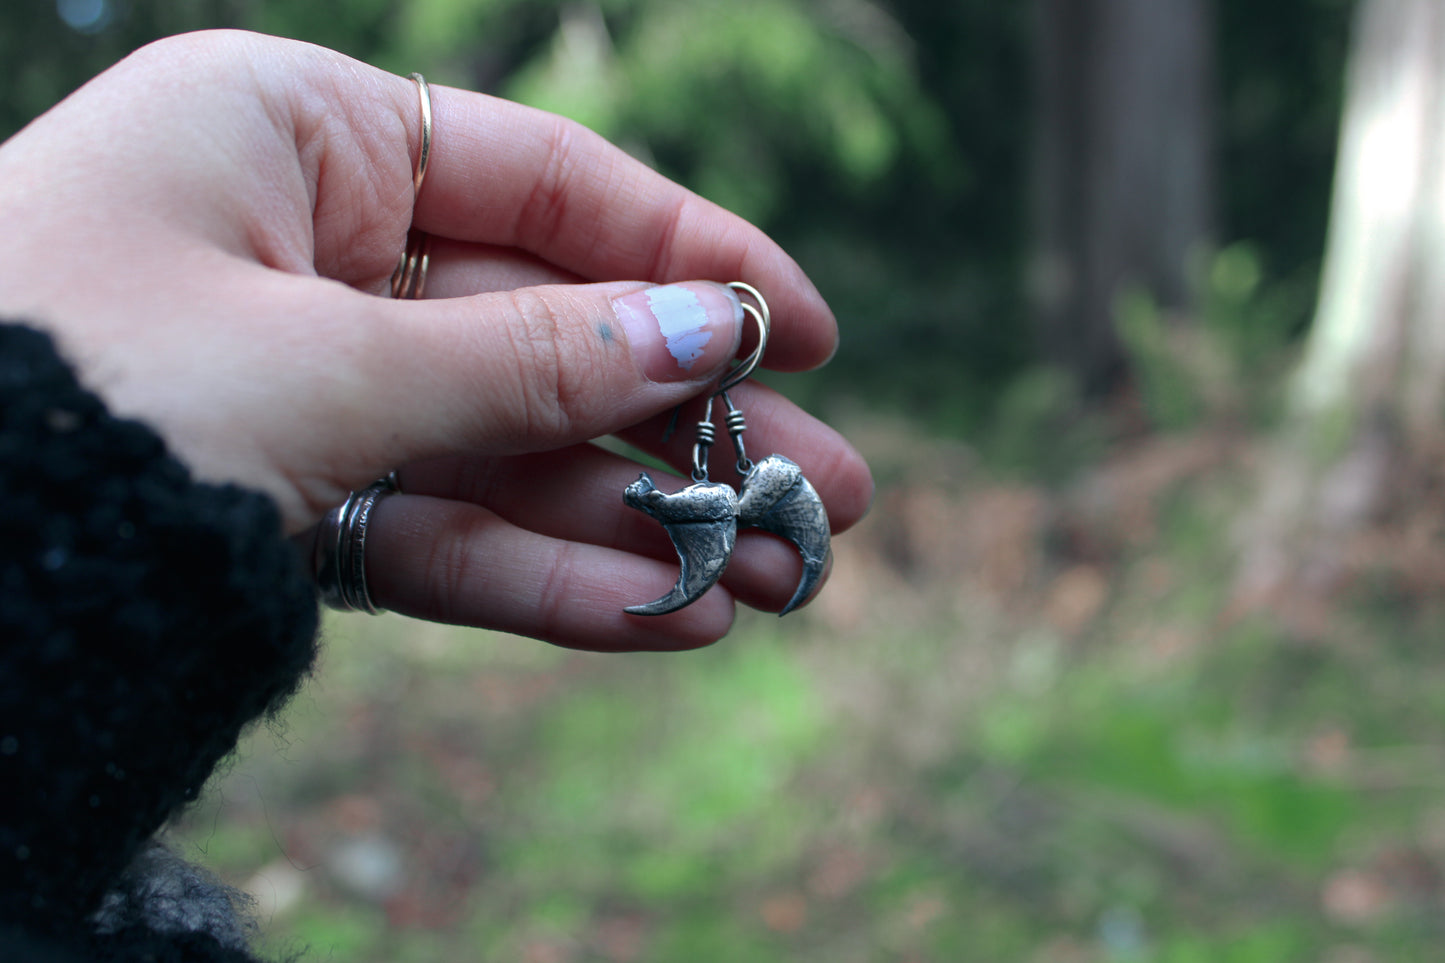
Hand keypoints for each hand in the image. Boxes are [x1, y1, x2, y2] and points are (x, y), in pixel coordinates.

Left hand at [0, 30, 871, 649]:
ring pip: (506, 452)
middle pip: (549, 333)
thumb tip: (709, 337)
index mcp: (298, 134)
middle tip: (826, 495)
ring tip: (769, 583)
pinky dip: (537, 577)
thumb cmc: (66, 388)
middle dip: (689, 424)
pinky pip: (432, 531)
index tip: (808, 332)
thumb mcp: (325, 360)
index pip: (547, 181)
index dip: (691, 258)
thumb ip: (525, 360)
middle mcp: (309, 247)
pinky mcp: (281, 501)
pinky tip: (655, 617)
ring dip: (637, 522)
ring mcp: (299, 381)